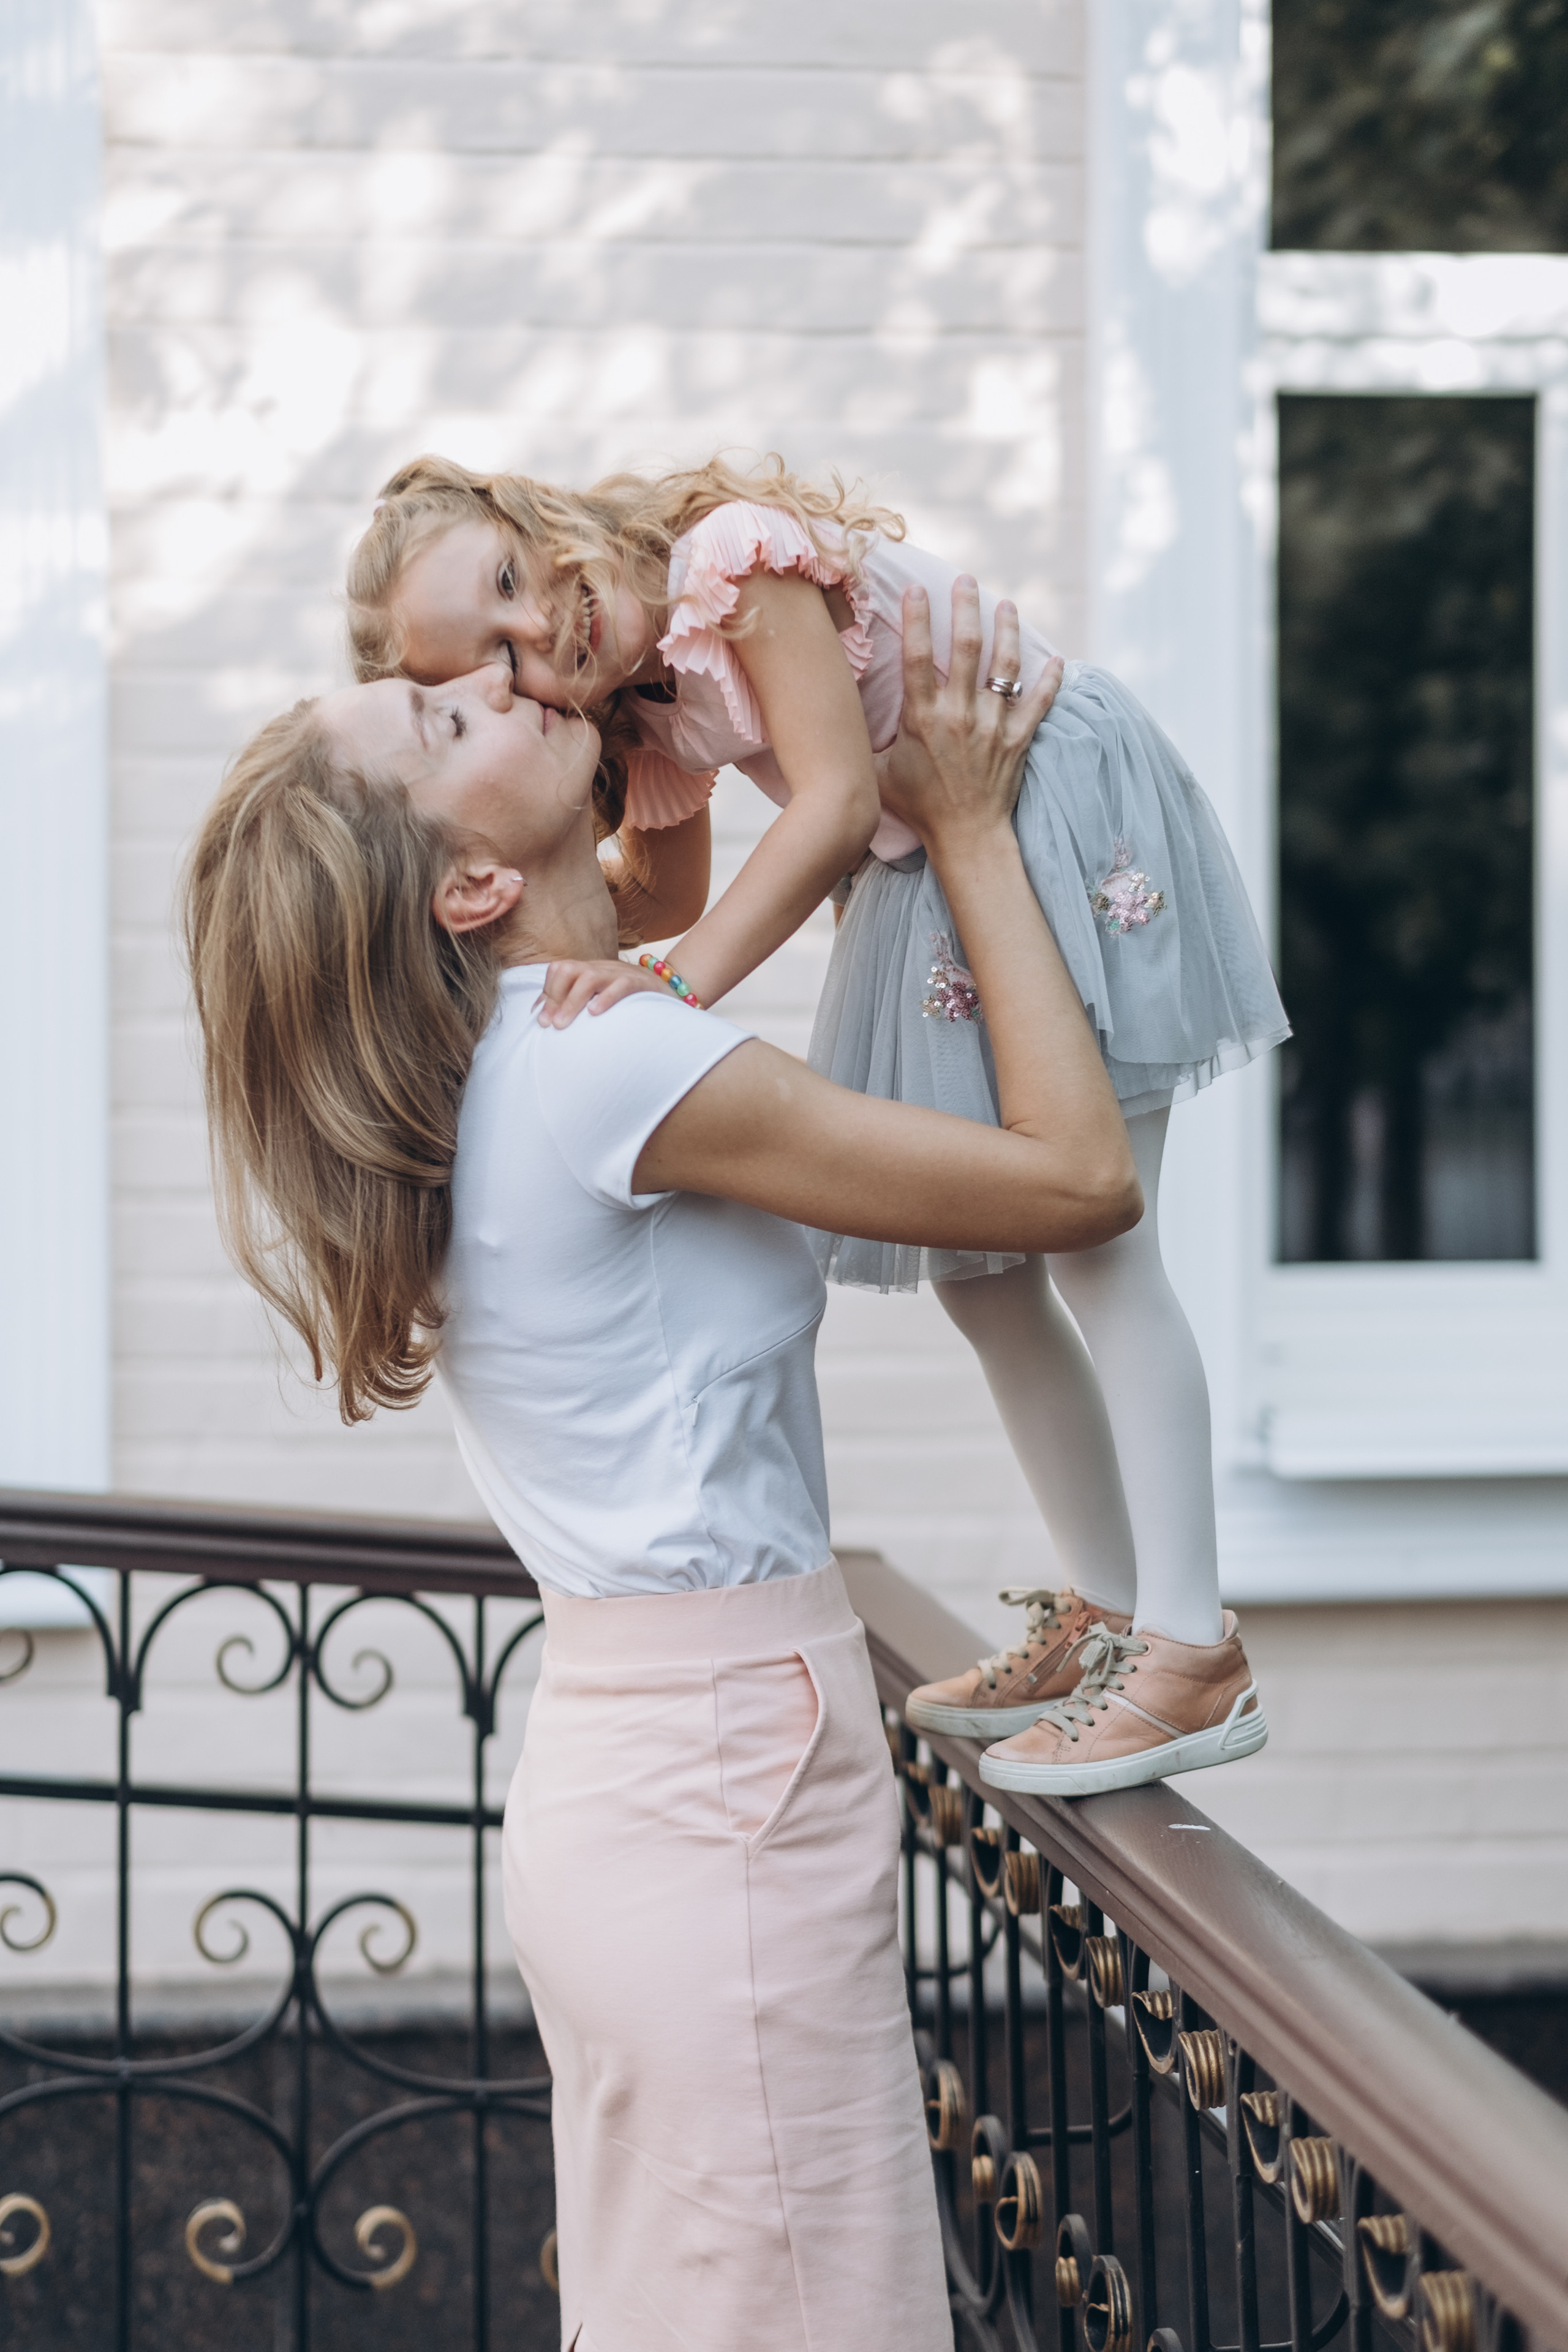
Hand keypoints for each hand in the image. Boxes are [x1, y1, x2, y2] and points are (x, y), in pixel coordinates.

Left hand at [537, 957, 670, 1027]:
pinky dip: (606, 998)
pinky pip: (621, 985)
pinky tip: (595, 1013)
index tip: (541, 1022)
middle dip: (555, 997)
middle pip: (569, 969)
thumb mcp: (600, 999)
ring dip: (572, 1002)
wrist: (673, 992)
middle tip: (550, 1025)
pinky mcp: (641, 983)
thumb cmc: (631, 1002)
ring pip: (590, 977)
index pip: (559, 970)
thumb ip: (575, 1002)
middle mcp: (602, 968)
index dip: (546, 994)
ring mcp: (621, 973)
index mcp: (590, 970)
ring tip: (563, 1025)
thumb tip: (541, 1015)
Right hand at [881, 580, 1062, 851]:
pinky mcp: (1018, 740)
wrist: (965, 837)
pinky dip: (1049, 681)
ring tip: (1006, 605)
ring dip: (1006, 630)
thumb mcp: (879, 774)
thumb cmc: (918, 807)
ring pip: (1004, 666)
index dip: (917, 618)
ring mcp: (992, 725)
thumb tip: (840, 717)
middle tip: (966, 580)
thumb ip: (864, 742)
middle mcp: (959, 714)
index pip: (917, 656)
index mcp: (924, 718)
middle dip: (965, 607)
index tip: (918, 588)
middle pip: (965, 647)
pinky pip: (1038, 703)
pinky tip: (1055, 659)